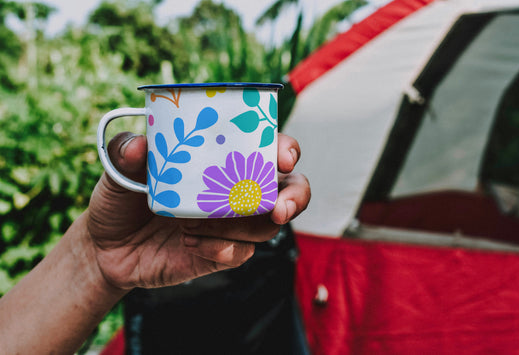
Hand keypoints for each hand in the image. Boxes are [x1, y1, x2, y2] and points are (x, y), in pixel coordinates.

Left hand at [87, 132, 309, 289]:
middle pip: (288, 190)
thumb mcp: (117, 170)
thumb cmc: (120, 199)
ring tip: (194, 223)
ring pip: (267, 226)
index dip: (286, 151)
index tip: (283, 159)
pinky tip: (189, 242)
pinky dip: (220, 248)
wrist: (106, 249)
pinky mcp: (222, 253)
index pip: (267, 149)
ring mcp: (232, 224)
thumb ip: (125, 153)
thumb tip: (139, 146)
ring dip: (240, 225)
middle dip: (294, 198)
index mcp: (221, 161)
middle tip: (279, 209)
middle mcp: (235, 191)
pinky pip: (240, 252)